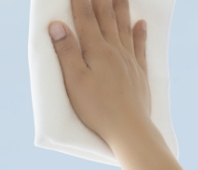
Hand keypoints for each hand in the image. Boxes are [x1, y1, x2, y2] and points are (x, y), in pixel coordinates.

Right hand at [49, 0, 158, 153]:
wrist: (130, 129)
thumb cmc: (98, 108)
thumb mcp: (75, 81)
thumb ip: (66, 52)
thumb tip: (56, 25)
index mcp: (96, 51)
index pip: (85, 18)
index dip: (79, 0)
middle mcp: (114, 50)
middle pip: (106, 17)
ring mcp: (129, 61)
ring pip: (124, 27)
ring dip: (121, 7)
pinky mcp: (139, 73)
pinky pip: (140, 47)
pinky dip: (140, 33)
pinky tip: (141, 23)